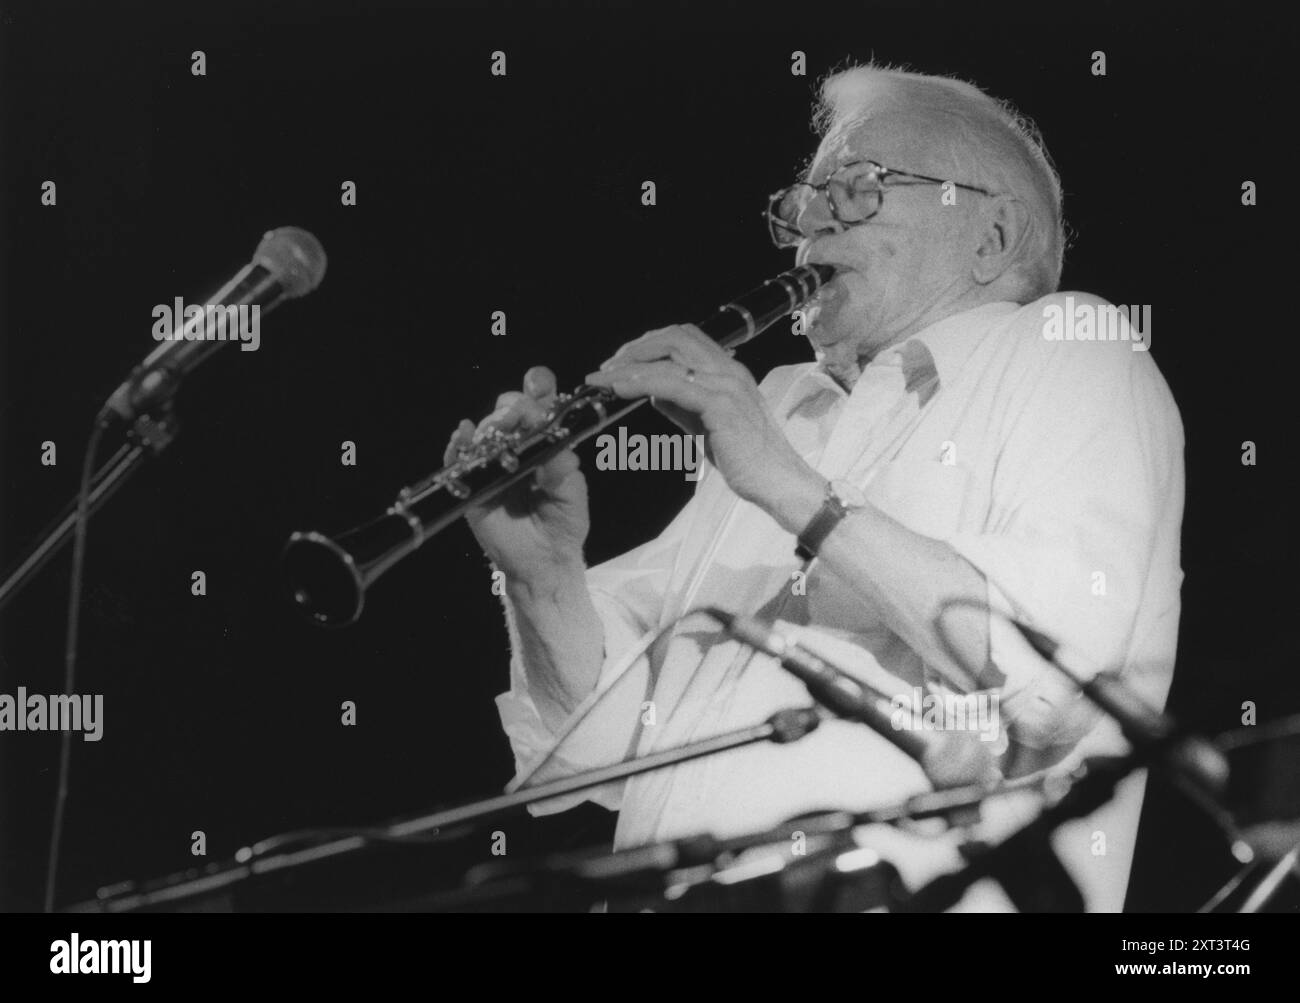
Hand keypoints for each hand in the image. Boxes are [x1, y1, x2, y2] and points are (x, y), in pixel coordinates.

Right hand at [444, 366, 589, 582]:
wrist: (544, 562)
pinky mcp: (472, 485)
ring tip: (499, 431)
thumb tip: (553, 442)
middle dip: (513, 406)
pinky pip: (459, 459)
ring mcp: (492, 464)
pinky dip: (459, 445)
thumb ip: (564, 469)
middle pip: (508, 410)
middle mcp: (516, 448)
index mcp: (544, 444)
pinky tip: (464, 435)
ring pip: (485, 429)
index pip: (538, 407)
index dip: (537, 388)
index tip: (538, 381)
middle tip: (520, 416)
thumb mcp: (572, 495)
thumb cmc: (563, 525)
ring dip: (491, 424)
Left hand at [584, 325, 822, 520]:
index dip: (649, 342)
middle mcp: (729, 370)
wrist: (778, 482)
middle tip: (606, 367)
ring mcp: (726, 385)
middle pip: (674, 336)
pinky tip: (620, 390)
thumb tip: (652, 391)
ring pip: (669, 357)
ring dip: (629, 365)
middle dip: (635, 347)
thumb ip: (683, 404)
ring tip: (603, 379)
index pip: (685, 337)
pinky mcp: (720, 406)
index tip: (622, 361)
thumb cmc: (747, 459)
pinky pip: (672, 384)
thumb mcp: (708, 424)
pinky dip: (641, 382)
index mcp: (729, 370)